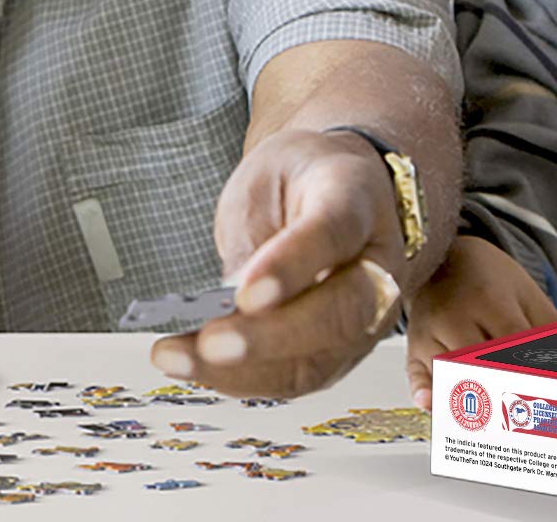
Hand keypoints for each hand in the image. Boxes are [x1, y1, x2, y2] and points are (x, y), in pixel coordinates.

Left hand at [149, 128, 408, 397]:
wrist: (335, 192)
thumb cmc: (299, 183)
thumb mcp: (269, 178)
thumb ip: (257, 235)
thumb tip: (229, 299)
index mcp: (358, 201)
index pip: (334, 234)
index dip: (291, 265)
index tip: (246, 292)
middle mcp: (377, 266)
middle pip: (342, 313)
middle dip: (270, 337)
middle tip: (210, 342)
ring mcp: (367, 318)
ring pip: (318, 360)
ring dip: (243, 371)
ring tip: (178, 358)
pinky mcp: (339, 353)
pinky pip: (293, 378)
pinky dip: (239, 380)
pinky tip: (193, 365)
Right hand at [403, 235, 556, 408]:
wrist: (444, 256)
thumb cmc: (490, 280)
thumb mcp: (526, 293)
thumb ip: (548, 329)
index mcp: (488, 298)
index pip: (511, 342)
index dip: (529, 369)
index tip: (550, 393)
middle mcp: (453, 315)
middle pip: (477, 361)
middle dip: (502, 388)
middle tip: (526, 415)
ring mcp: (429, 331)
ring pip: (448, 372)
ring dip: (469, 398)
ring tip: (495, 423)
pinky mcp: (413, 345)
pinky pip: (416, 372)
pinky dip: (424, 390)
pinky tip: (432, 404)